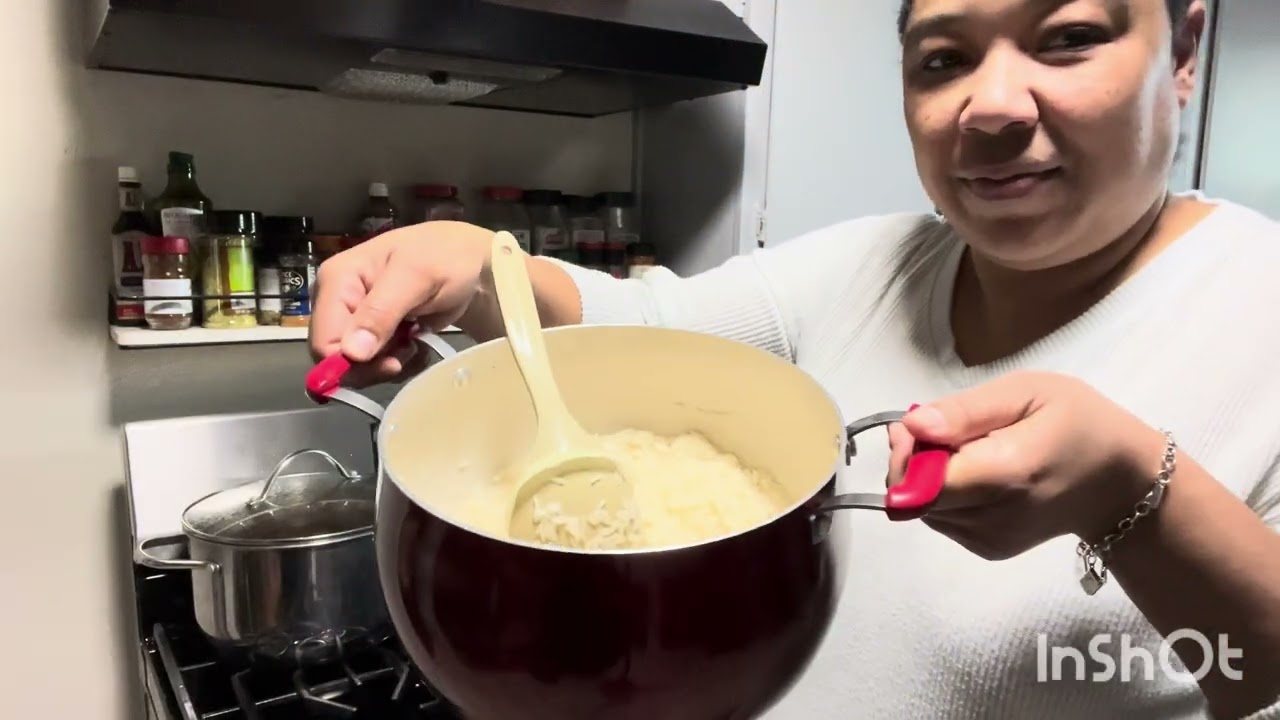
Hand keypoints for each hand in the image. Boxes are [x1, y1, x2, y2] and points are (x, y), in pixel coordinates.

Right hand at [308, 221, 493, 385]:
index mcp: (336, 280)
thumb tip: (351, 353)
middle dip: (373, 364)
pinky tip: (415, 344)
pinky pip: (372, 365)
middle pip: (335, 358)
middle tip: (408, 349)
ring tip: (415, 342)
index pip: (324, 341)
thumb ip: (381, 312)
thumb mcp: (416, 277)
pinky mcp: (370, 332)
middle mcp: (335, 301)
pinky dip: (397, 362)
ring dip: (389, 363)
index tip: (393, 363)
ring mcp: (352, 318)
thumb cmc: (444, 258)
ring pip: (355, 366)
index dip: (353, 363)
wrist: (468, 260)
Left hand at [886, 370, 1168, 559]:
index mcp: (1007, 475)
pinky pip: (941, 517)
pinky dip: (945, 493)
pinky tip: (977, 473)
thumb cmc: (1079, 424)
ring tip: (970, 449)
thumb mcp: (1028, 392)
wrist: (1120, 484)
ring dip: (928, 476)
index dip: (906, 454)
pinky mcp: (988, 549)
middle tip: (940, 428)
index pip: (922, 483)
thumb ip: (965, 411)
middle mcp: (993, 518)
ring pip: (922, 507)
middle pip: (915, 497)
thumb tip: (912, 426)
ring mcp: (989, 541)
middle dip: (912, 460)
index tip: (917, 426)